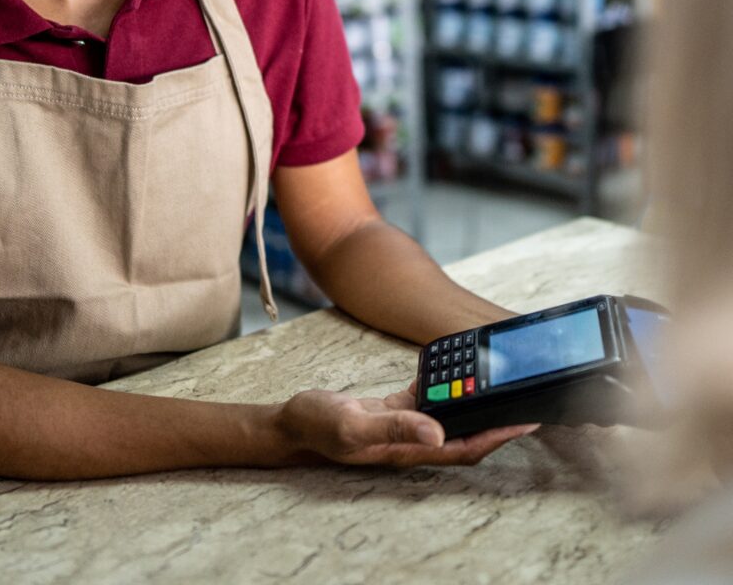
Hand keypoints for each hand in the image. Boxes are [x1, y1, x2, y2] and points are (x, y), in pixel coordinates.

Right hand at [277, 388, 538, 468]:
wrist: (292, 423)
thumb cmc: (318, 426)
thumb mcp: (352, 424)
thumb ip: (394, 427)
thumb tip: (438, 430)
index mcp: (408, 449)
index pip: (466, 446)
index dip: (500, 436)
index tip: (529, 421)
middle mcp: (412, 441)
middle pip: (467, 435)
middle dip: (499, 423)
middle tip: (527, 400)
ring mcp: (403, 427)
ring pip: (451, 418)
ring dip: (475, 404)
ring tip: (500, 384)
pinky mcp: (392, 412)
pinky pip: (427, 401)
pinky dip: (443, 388)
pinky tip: (450, 371)